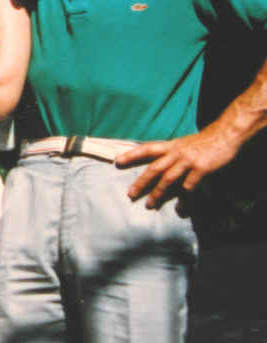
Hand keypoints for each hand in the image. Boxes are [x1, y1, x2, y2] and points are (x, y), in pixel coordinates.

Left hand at [115, 125, 238, 207]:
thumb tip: (161, 164)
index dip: (131, 154)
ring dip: (158, 193)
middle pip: (154, 168)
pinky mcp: (201, 168)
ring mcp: (188, 161)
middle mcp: (176, 153)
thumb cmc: (204, 140)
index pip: (147, 149)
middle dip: (141, 182)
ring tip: (150, 205)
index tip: (117, 161)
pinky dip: (184, 199)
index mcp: (171, 146)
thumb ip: (172, 153)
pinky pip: (189, 187)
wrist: (226, 134)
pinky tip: (180, 208)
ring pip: (168, 179)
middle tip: (130, 194)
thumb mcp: (184, 143)